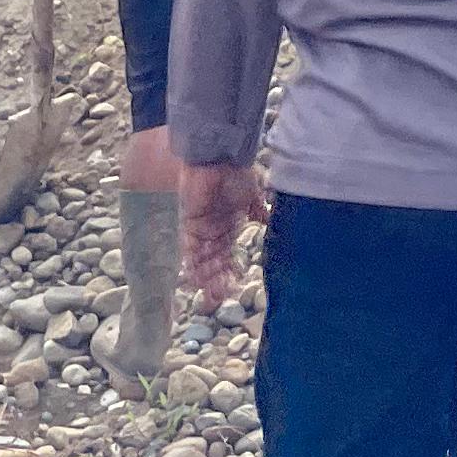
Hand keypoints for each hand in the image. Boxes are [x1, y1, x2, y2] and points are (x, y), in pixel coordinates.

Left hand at [182, 160, 266, 308]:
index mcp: (229, 223)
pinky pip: (191, 249)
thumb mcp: (252, 194)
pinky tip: (197, 280)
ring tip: (211, 295)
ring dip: (206, 277)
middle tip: (220, 298)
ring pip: (203, 259)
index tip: (233, 285)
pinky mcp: (190, 223)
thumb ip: (257, 209)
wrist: (220, 158)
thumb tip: (266, 219)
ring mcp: (201, 227)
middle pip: (214, 260)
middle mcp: (214, 229)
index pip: (228, 252)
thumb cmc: (237, 173)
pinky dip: (194, 265)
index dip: (229, 269)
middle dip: (216, 279)